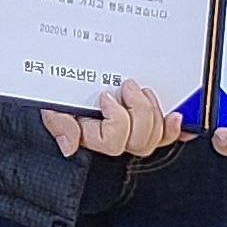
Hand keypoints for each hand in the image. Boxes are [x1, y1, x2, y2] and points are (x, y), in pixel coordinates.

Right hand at [45, 79, 187, 158]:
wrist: (63, 81)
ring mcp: (131, 135)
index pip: (111, 142)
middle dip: (139, 111)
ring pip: (154, 138)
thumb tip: (69, 145)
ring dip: (153, 112)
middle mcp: (113, 140)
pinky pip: (166, 137)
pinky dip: (173, 129)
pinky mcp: (147, 128)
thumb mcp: (50, 104)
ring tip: (141, 91)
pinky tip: (176, 117)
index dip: (115, 119)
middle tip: (129, 87)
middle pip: (139, 142)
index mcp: (90, 136)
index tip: (105, 96)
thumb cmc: (60, 94)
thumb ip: (58, 122)